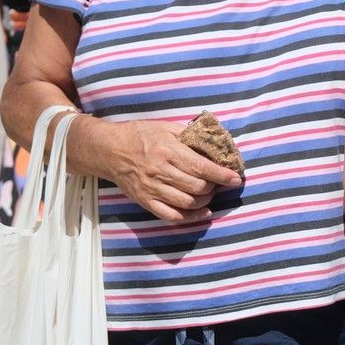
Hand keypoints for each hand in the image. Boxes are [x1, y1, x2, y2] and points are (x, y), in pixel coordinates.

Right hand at [97, 120, 242, 222]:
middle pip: (197, 187)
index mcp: (168, 151)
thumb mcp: (165, 127)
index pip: (201, 167)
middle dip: (214, 187)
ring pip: (187, 203)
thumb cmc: (139, 134)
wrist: (109, 150)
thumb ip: (189, 136)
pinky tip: (203, 212)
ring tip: (210, 193)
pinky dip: (191, 217)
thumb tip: (214, 144)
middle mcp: (161, 172)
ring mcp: (152, 189)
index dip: (222, 175)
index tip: (235, 178)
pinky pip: (171, 216)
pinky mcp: (145, 201)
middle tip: (220, 182)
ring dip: (205, 201)